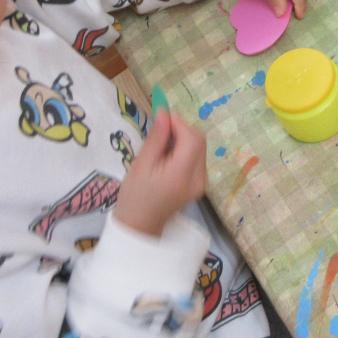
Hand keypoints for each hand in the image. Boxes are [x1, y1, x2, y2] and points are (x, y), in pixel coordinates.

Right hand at [113, 112, 205, 236]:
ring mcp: (202, 183)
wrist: (139, 226)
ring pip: (200, 147)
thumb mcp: (141, 164)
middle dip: (182, 129)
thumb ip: (156, 138)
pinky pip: (197, 158)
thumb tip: (164, 112)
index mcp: (182, 175)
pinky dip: (186, 150)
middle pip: (199, 141)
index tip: (161, 115)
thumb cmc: (135, 196)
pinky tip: (169, 156)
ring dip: (184, 139)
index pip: (192, 139)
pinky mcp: (200, 184)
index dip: (179, 123)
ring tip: (162, 145)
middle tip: (160, 129)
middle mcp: (198, 179)